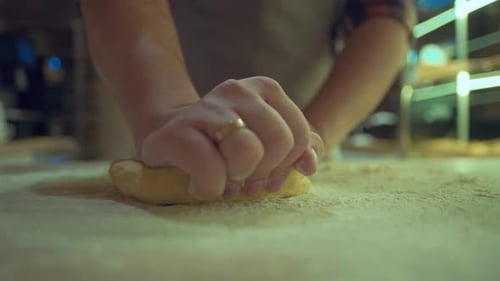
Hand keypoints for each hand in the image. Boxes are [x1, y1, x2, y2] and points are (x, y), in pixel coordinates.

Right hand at [141, 76, 323, 199]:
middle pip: (279, 142)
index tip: (265, 173)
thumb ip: (298, 149)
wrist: (169, 136)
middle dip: (263, 172)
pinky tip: (201, 185)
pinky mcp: (176, 131)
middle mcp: (238, 90)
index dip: (286, 164)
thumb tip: (310, 165)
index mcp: (265, 89)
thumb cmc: (225, 145)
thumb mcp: (267, 142)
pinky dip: (209, 188)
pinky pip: (211, 170)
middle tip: (243, 180)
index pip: (300, 135)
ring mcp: (207, 107)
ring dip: (236, 180)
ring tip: (223, 181)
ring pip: (248, 152)